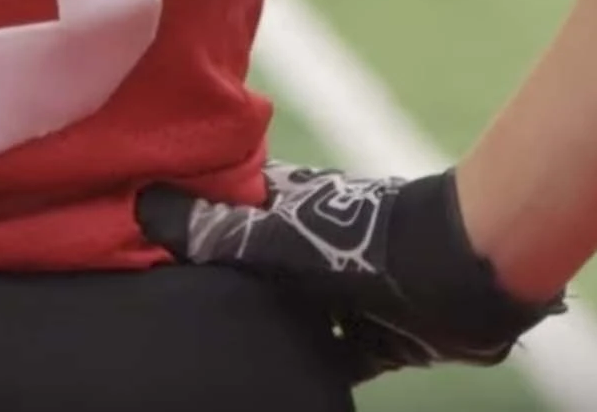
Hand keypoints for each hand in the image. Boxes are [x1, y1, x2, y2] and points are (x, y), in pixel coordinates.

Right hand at [137, 160, 564, 381]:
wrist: (460, 276)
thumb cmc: (362, 242)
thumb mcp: (275, 238)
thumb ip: (213, 231)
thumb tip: (140, 203)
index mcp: (282, 207)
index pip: (220, 216)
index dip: (183, 232)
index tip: (136, 256)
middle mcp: (307, 249)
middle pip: (250, 276)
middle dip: (218, 297)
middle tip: (166, 325)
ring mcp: (339, 296)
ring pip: (286, 324)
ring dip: (263, 343)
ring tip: (210, 369)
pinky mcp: (369, 339)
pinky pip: (327, 364)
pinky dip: (305, 379)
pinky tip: (270, 393)